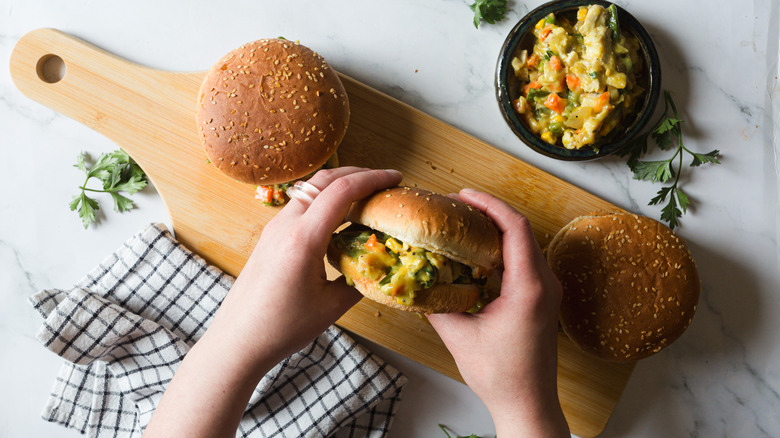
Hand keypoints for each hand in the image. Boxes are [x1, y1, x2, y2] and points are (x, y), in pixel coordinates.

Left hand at [144, 167, 401, 437]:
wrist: (238, 341)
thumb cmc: (282, 328)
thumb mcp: (332, 307)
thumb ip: (359, 279)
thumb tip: (381, 264)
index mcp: (303, 239)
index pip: (342, 191)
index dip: (373, 179)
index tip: (396, 178)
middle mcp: (286, 225)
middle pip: (325, 180)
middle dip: (359, 174)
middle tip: (386, 181)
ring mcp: (274, 227)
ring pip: (311, 190)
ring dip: (340, 185)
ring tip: (367, 195)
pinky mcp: (270, 235)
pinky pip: (302, 205)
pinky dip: (325, 200)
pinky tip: (341, 216)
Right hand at [427, 188, 568, 437]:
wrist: (528, 404)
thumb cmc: (501, 376)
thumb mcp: (459, 336)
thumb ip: (435, 303)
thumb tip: (416, 278)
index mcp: (529, 287)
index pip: (515, 228)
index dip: (489, 204)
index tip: (464, 194)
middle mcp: (545, 284)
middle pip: (521, 230)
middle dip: (490, 212)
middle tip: (458, 205)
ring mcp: (547, 291)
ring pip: (524, 244)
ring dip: (496, 229)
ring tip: (464, 223)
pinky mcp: (542, 300)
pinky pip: (524, 261)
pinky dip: (502, 249)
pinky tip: (477, 253)